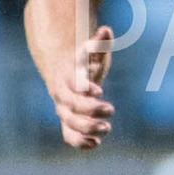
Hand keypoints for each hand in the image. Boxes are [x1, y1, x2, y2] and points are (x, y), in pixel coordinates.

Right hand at [52, 24, 115, 149]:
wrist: (63, 74)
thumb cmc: (83, 62)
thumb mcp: (91, 52)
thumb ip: (99, 44)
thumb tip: (106, 30)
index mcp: (68, 75)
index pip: (72, 81)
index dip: (84, 86)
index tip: (99, 91)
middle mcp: (63, 93)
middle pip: (71, 104)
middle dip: (90, 109)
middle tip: (110, 110)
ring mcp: (64, 109)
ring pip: (69, 122)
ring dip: (87, 128)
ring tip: (107, 128)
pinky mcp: (68, 122)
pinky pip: (69, 135)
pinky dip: (80, 142)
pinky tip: (96, 144)